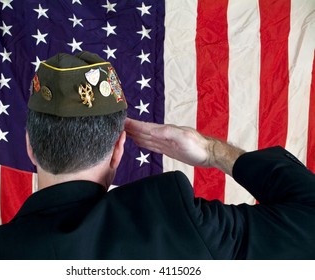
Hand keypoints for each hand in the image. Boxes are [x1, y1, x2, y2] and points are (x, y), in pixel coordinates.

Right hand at [125, 118, 244, 175]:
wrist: (208, 154)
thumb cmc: (197, 146)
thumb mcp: (183, 138)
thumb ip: (166, 133)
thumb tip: (150, 130)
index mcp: (164, 130)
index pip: (145, 126)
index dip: (132, 124)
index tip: (120, 119)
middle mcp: (162, 134)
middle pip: (142, 130)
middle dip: (129, 127)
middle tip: (115, 123)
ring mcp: (164, 142)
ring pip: (145, 137)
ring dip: (133, 133)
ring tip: (122, 130)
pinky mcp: (166, 149)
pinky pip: (150, 144)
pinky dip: (142, 141)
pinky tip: (137, 140)